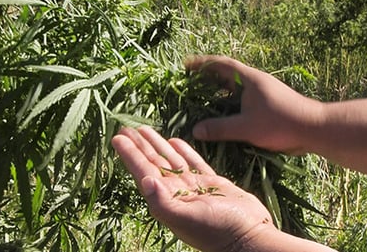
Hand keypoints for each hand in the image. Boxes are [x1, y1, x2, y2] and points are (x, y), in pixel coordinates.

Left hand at [111, 126, 274, 251]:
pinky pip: (194, 163)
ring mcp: (194, 188)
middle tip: (126, 128)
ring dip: (158, 145)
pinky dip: (184, 151)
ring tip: (146, 130)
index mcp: (167, 199)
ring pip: (172, 160)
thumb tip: (145, 180)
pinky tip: (176, 141)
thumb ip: (163, 202)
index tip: (118, 138)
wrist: (248, 237)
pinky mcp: (212, 185)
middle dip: (140, 145)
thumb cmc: (217, 231)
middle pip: (154, 162)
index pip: (143, 171)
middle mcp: (177, 193)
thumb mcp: (186, 218)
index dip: (130, 154)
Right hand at [186, 55, 323, 153]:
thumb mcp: (246, 127)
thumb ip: (220, 128)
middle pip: (227, 75)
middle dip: (208, 77)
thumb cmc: (280, 122)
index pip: (221, 65)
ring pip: (236, 88)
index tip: (186, 66)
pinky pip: (243, 100)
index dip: (202, 64)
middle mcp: (256, 82)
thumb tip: (195, 130)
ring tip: (203, 99)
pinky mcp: (269, 105)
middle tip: (190, 83)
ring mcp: (263, 93)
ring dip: (219, 91)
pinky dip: (230, 103)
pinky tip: (225, 114)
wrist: (314, 128)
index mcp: (249, 79)